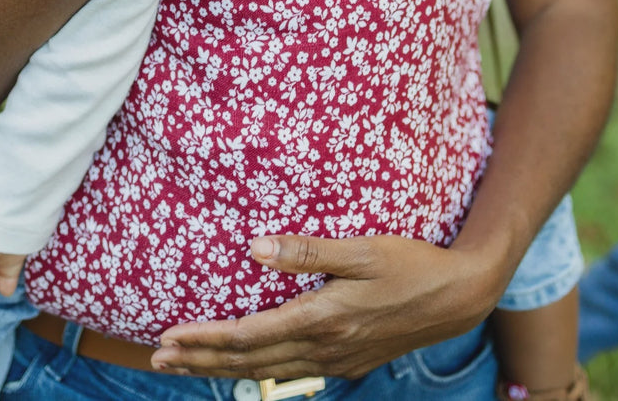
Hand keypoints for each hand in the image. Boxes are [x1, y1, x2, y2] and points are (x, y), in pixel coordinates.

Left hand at [151, 233, 496, 379]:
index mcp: (321, 319)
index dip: (205, 338)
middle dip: (200, 358)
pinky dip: (257, 367)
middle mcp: (323, 348)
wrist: (458, 297)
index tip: (169, 335)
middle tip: (159, 356)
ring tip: (187, 362)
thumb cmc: (410, 264)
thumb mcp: (361, 249)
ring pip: (266, 369)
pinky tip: (247, 362)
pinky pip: (290, 369)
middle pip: (248, 360)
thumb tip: (253, 248)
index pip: (248, 336)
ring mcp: (336, 359)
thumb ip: (305, 251)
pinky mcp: (347, 360)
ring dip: (222, 366)